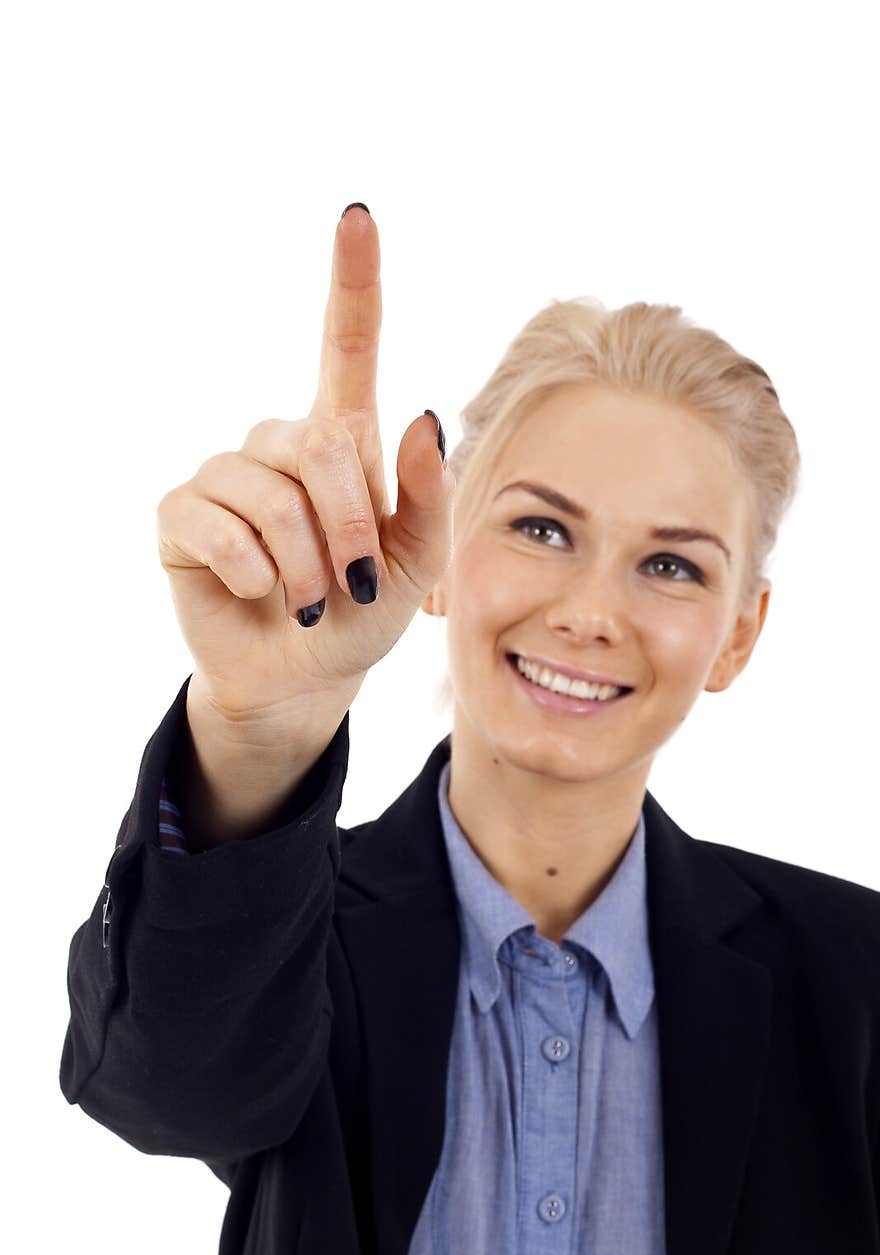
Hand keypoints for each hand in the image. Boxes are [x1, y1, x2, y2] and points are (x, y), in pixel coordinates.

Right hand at [156, 206, 453, 726]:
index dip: (353, 282)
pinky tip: (258, 593)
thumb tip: (422, 409)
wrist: (305, 678)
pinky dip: (252, 572)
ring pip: (270, 493)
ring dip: (304, 563)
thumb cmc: (362, 613)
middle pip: (319, 444)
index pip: (346, 347)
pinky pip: (215, 525)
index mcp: (342, 443)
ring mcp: (226, 477)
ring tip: (311, 602)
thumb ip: (427, 495)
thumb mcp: (417, 563)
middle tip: (357, 585)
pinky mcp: (182, 518)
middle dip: (351, 525)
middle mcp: (280, 446)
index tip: (359, 215)